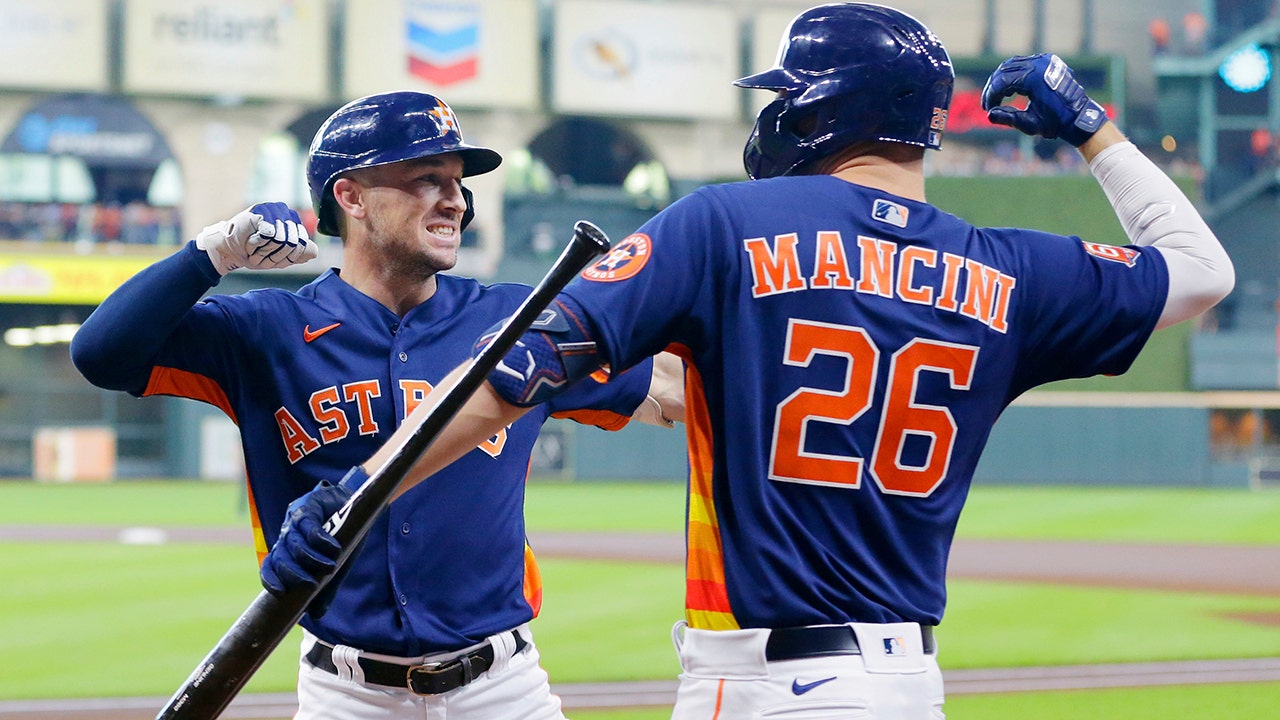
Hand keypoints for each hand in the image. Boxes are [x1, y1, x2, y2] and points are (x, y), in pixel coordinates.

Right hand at [195, 202, 316, 274]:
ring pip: (281, 239)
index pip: (303, 244)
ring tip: (255, 246)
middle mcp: (285, 213)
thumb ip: (298, 254)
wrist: (231, 250)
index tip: (273, 256)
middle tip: (262, 251)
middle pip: (292, 243)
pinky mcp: (259, 211)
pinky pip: (268, 234)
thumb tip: (313, 252)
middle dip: (275, 255)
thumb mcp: (279, 258)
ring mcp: (272, 210)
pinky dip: (257, 243)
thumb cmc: (256, 253)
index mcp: (294, 223)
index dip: (288, 257)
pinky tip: (250, 239)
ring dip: (265, 250)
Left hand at [259, 476, 353, 616]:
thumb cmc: (344, 536)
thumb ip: (326, 587)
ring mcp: (296, 518)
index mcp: (287, 548)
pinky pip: (310, 526)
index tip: (281, 593)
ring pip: (294, 543)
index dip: (271, 579)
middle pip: (280, 557)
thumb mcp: (336, 565)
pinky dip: (320, 540)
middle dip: (294, 574)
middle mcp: (287, 533)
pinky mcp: (309, 504)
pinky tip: (333, 548)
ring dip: (311, 559)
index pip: (270, 565)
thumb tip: (316, 615)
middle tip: (313, 585)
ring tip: (330, 567)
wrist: (359, 505)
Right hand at [981, 53, 1106, 146]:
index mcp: (1034, 78)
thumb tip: (989, 115)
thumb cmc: (1056, 122)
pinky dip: (1013, 74)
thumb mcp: (1029, 124)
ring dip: (1001, 79)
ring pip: (1012, 64)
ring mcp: (1044, 60)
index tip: (987, 108)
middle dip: (993, 87)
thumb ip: (1007, 118)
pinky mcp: (1047, 61)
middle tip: (988, 103)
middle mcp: (1039, 64)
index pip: (1001, 82)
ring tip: (996, 96)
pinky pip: (1024, 63)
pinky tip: (1010, 88)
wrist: (1079, 116)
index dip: (990, 95)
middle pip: (1004, 70)